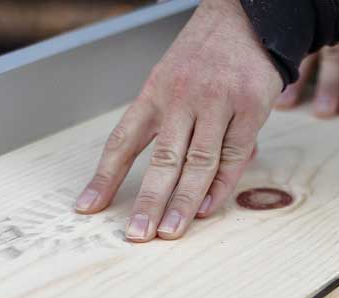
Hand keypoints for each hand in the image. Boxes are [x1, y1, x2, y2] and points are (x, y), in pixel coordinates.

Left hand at [74, 0, 282, 241]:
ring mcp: (218, 104)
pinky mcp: (251, 108)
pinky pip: (233, 156)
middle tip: (137, 234)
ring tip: (169, 233)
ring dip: (182, 202)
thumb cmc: (207, 54)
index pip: (123, 141)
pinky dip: (220, 186)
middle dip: (148, 201)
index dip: (104, 177)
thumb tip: (172, 172)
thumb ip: (172, 125)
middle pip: (161, 159)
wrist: (249, 16)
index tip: (88, 207)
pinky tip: (205, 209)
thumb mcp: (173, 78)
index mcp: (155, 92)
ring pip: (197, 163)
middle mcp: (182, 98)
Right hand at [275, 26, 338, 118]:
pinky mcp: (301, 20)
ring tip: (286, 105)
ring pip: (308, 47)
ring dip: (297, 78)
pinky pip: (290, 38)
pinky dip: (279, 60)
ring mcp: (320, 18)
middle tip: (323, 113)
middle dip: (330, 84)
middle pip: (336, 54)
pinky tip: (267, 78)